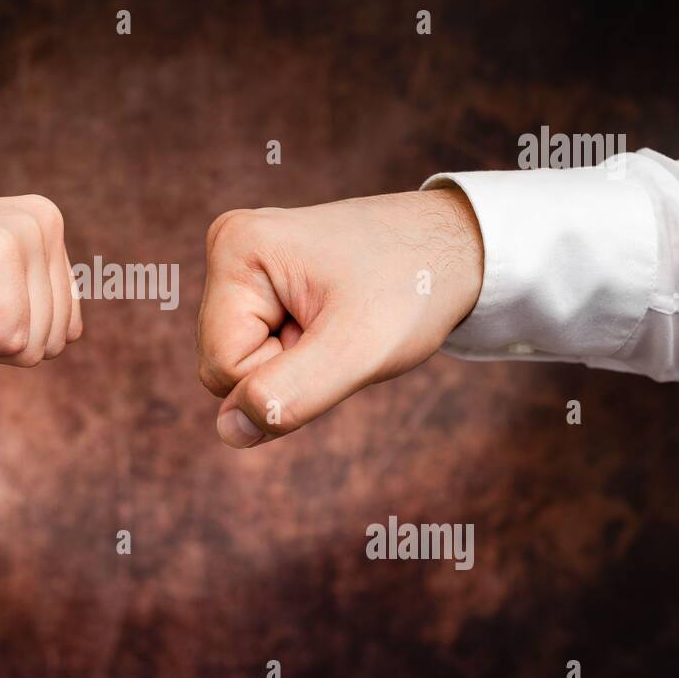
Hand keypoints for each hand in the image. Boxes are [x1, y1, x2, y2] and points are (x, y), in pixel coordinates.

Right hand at [197, 187, 483, 446]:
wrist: (456, 246)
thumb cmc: (413, 288)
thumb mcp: (358, 351)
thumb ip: (289, 395)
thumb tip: (229, 430)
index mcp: (235, 251)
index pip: (222, 369)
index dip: (283, 376)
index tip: (336, 335)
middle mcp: (227, 248)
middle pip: (223, 366)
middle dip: (286, 369)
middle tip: (342, 331)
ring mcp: (242, 262)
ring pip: (240, 362)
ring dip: (295, 363)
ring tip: (340, 322)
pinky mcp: (260, 277)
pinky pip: (257, 345)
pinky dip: (298, 350)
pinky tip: (332, 319)